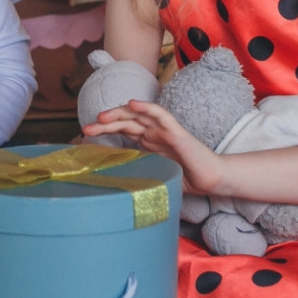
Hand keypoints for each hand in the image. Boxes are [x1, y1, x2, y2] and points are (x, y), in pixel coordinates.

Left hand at [84, 99, 220, 193]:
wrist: (211, 180)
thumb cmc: (186, 179)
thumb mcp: (154, 177)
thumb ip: (139, 178)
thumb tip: (116, 193)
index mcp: (148, 141)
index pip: (122, 130)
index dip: (105, 129)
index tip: (86, 135)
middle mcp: (154, 132)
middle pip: (125, 121)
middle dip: (105, 122)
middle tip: (86, 127)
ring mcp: (164, 130)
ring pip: (138, 115)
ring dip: (119, 113)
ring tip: (102, 116)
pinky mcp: (176, 131)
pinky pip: (160, 114)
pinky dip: (147, 107)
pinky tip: (132, 104)